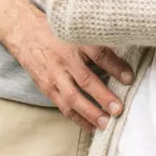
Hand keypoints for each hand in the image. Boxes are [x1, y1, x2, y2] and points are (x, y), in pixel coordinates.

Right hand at [13, 17, 133, 131]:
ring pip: (73, 97)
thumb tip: (125, 53)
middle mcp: (65, 59)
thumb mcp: (79, 30)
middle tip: (118, 109)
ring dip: (90, 113)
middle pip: (86, 80)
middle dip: (103, 97)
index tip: (130, 79)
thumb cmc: (60, 31)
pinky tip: (90, 126)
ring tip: (106, 124)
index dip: (115, 67)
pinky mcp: (47, 87)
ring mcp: (54, 75)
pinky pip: (63, 105)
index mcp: (77, 41)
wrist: (26, 33)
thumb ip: (98, 41)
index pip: (99, 54)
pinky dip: (77, 118)